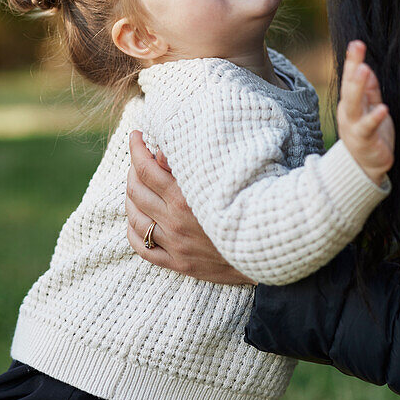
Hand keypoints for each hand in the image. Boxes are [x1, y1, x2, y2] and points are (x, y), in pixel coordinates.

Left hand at [125, 130, 254, 284]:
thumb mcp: (224, 178)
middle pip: (136, 191)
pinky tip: (135, 220)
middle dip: (132, 169)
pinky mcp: (179, 263)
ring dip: (129, 197)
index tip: (136, 135)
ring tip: (135, 184)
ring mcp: (175, 245)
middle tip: (138, 157)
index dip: (136, 149)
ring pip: (135, 219)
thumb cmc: (252, 202)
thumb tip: (162, 152)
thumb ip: (190, 166)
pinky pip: (143, 249)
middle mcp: (175, 222)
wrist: (270, 245)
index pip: (146, 168)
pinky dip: (132, 232)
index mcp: (185, 198)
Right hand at [337, 41, 394, 185]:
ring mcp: (354, 126)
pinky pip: (368, 127)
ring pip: (353, 104)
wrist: (365, 168)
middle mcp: (349, 112)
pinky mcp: (364, 141)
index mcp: (351, 102)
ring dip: (357, 87)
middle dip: (352, 67)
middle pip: (349, 87)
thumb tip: (366, 67)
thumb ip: (369, 90)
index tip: (356, 43)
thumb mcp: (370, 108)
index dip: (353, 60)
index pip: (350, 78)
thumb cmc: (370, 135)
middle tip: (357, 48)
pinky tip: (383, 108)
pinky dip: (374, 118)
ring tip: (363, 71)